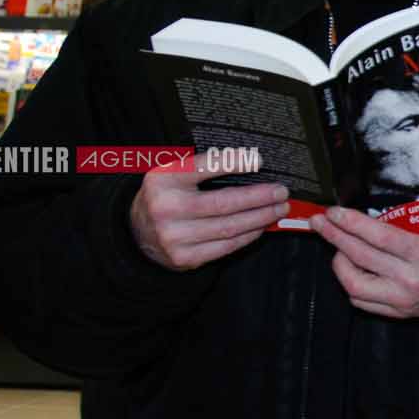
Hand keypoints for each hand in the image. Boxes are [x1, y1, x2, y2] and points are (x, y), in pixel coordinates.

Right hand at [130, 162, 287, 270]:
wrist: (137, 233)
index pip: (202, 167)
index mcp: (162, 180)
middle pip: (223, 203)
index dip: (232, 164)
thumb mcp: (171, 173)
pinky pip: (226, 247)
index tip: (259, 161)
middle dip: (258, 198)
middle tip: (281, 192)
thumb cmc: (164, 197)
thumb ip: (201, 167)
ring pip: (228, 228)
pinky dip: (248, 236)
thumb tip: (249, 161)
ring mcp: (174, 237)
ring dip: (260, 218)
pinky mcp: (185, 257)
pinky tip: (262, 226)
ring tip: (279, 209)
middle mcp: (165, 209)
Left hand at [310, 207, 418, 318]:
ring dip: (339, 261)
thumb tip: (382, 198)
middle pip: (361, 256)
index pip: (380, 236)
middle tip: (320, 222)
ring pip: (354, 283)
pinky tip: (350, 266)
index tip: (335, 212)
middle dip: (335, 236)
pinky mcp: (397, 312)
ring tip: (336, 246)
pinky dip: (350, 281)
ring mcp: (402, 299)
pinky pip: (361, 300)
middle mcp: (412, 279)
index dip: (352, 223)